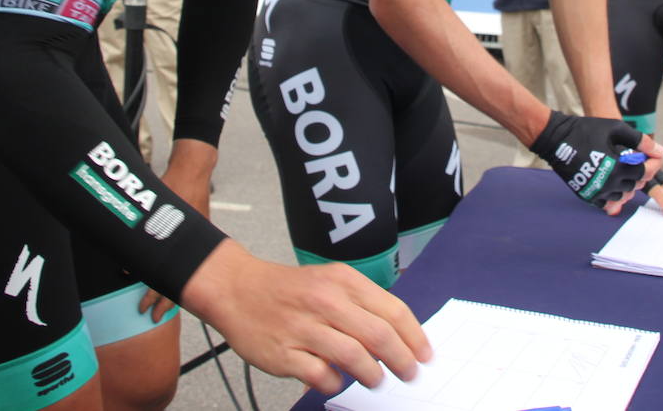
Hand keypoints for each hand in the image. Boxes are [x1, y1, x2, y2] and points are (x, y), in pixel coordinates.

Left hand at [139, 140, 218, 321]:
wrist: (193, 170)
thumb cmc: (173, 185)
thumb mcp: (154, 210)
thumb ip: (139, 237)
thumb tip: (124, 267)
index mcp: (180, 245)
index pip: (168, 280)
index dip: (156, 298)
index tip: (146, 311)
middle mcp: (189, 247)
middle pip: (176, 282)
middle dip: (162, 300)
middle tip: (151, 317)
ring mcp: (194, 242)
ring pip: (182, 273)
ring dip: (170, 288)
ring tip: (161, 306)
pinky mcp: (195, 235)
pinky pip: (185, 259)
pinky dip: (177, 270)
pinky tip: (170, 278)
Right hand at [183, 241, 430, 394]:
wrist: (238, 289)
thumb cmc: (290, 290)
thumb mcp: (330, 281)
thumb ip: (362, 304)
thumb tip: (399, 336)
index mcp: (343, 281)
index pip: (393, 310)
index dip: (415, 336)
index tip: (424, 354)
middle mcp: (326, 301)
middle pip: (379, 336)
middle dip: (402, 360)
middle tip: (409, 374)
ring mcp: (304, 328)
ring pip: (355, 357)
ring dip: (373, 375)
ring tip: (376, 380)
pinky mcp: (284, 353)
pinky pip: (321, 375)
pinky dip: (334, 382)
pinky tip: (336, 379)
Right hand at [528, 112, 662, 213]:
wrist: (555, 139)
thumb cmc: (585, 130)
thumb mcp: (616, 128)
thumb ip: (640, 140)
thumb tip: (660, 151)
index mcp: (618, 166)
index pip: (647, 172)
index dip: (654, 163)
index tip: (654, 155)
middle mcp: (609, 183)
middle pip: (636, 184)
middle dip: (642, 171)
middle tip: (639, 159)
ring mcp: (597, 191)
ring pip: (624, 194)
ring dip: (629, 182)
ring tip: (625, 168)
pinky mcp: (587, 195)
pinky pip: (608, 202)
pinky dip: (615, 194)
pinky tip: (613, 181)